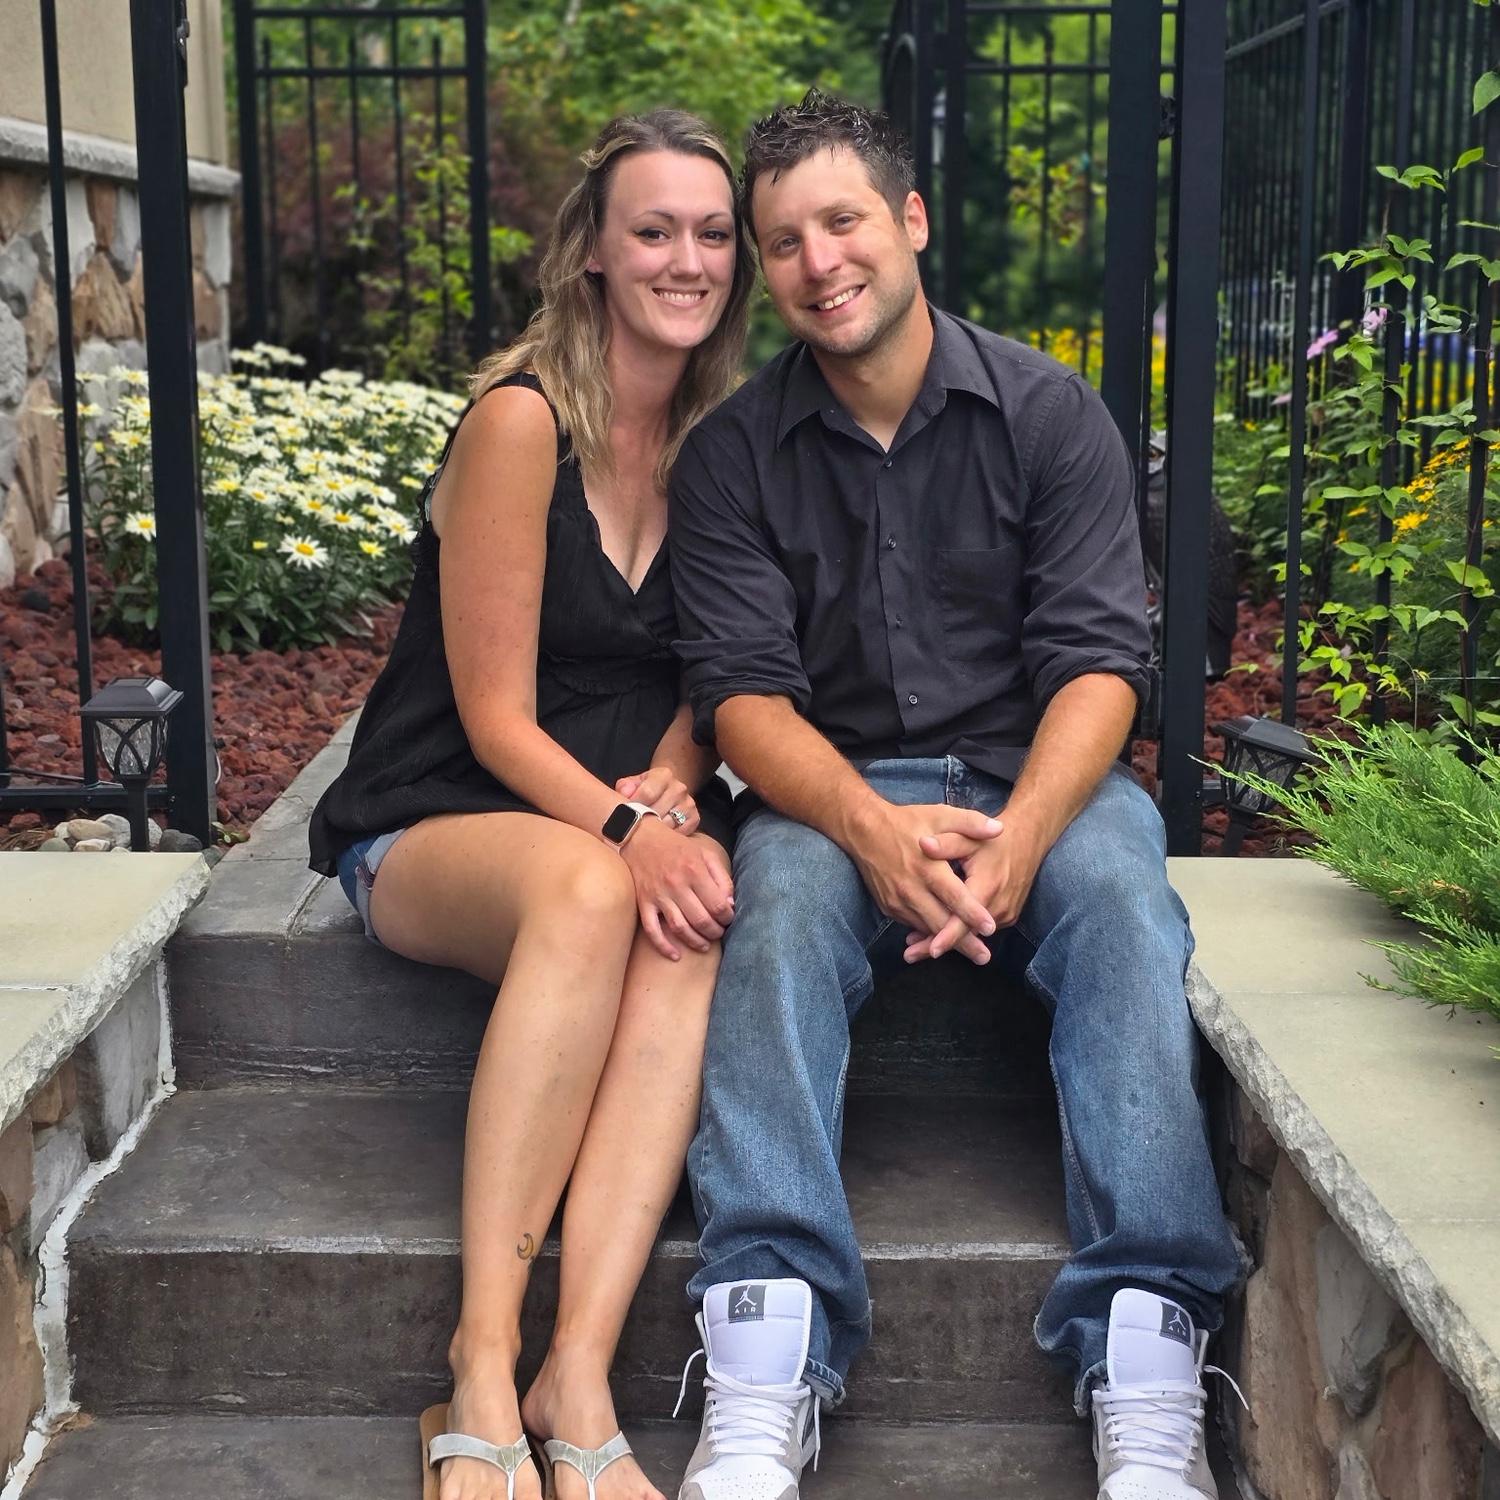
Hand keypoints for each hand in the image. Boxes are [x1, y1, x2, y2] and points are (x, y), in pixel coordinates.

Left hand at [616, 767, 698, 834]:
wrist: (668, 792)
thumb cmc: (646, 790)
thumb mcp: (634, 784)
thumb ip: (625, 787)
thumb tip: (624, 793)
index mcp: (663, 775)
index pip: (647, 793)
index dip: (633, 806)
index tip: (625, 813)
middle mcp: (679, 788)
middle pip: (657, 811)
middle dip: (642, 820)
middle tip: (632, 826)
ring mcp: (689, 804)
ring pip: (667, 825)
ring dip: (654, 832)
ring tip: (644, 832)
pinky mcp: (694, 819)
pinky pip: (678, 834)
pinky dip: (666, 839)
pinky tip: (658, 836)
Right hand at [621, 817, 733, 959]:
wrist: (640, 837)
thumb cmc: (677, 847)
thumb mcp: (705, 853)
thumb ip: (721, 877)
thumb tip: (730, 904)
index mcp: (695, 871)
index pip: (718, 905)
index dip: (727, 917)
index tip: (728, 919)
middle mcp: (677, 885)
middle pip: (701, 920)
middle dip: (715, 932)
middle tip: (719, 933)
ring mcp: (658, 896)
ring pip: (680, 928)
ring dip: (696, 942)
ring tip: (704, 945)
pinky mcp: (643, 903)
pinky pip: (652, 930)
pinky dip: (664, 946)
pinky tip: (676, 955)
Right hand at [847, 802, 1003, 965]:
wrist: (863, 830)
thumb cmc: (906, 822)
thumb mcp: (939, 815)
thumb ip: (970, 823)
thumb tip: (999, 830)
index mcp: (927, 866)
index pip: (953, 895)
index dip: (972, 913)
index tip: (991, 927)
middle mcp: (911, 888)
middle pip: (940, 921)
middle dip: (963, 943)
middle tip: (985, 957)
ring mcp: (898, 900)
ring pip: (925, 928)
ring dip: (946, 944)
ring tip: (971, 954)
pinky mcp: (889, 906)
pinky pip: (913, 924)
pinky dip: (929, 934)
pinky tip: (944, 942)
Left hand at [904, 819, 1046, 963]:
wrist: (1027, 840)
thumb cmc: (994, 839)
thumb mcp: (969, 837)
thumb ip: (946, 843)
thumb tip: (922, 843)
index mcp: (988, 886)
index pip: (966, 919)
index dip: (949, 936)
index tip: (932, 950)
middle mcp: (999, 905)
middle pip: (966, 934)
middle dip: (937, 944)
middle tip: (910, 955)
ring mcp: (1005, 913)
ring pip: (972, 933)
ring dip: (947, 939)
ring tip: (915, 945)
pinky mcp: (1007, 915)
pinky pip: (980, 929)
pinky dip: (961, 931)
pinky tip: (936, 932)